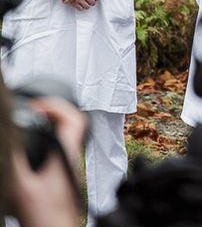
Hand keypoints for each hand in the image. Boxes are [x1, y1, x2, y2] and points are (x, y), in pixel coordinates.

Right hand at [10, 96, 87, 226]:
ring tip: (28, 123)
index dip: (56, 106)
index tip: (35, 107)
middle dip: (50, 112)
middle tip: (31, 111)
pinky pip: (55, 151)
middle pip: (69, 125)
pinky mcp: (59, 178)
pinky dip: (43, 143)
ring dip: (47, 127)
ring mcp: (66, 168)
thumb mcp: (21, 187)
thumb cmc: (45, 217)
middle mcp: (70, 159)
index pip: (75, 120)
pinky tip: (29, 149)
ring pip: (62, 138)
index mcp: (64, 155)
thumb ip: (13, 161)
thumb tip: (6, 140)